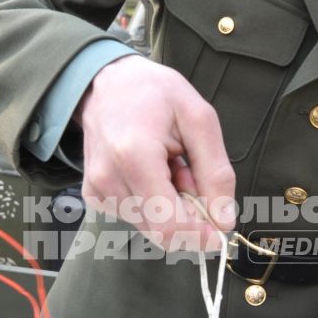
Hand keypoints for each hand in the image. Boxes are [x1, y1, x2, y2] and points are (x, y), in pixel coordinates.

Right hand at [76, 56, 236, 250]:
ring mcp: (97, 189)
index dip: (199, 236)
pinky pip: (135, 216)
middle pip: (160, 230)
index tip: (219, 228)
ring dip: (170, 206)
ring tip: (169, 166)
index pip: (168, 226)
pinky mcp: (94, 195)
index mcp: (135, 157)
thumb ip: (216, 172)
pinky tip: (152, 172)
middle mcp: (109, 179)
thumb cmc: (154, 93)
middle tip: (190, 175)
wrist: (108, 81)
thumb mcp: (199, 119)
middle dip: (187, 215)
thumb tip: (224, 220)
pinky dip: (152, 203)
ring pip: (150, 225)